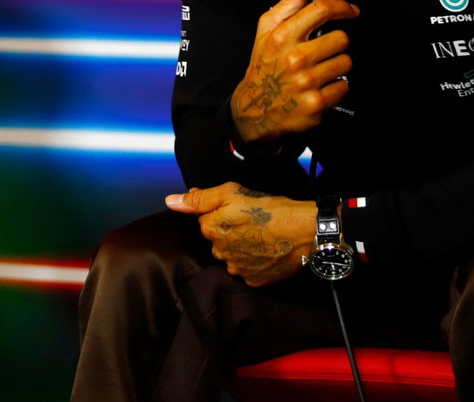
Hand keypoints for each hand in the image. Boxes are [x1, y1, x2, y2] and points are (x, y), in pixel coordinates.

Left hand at [166, 182, 314, 286]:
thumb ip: (199, 198)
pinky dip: (253, 262)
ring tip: (260, 237)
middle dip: (229, 232)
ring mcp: (237, 269)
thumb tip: (170, 201)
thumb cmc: (269, 209)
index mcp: (211, 229)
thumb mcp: (232, 192)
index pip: (205, 221)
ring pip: (231, 256)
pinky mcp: (254, 281)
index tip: (238, 210)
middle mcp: (220, 252)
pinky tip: (265, 252)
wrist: (303, 231)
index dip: (220, 213)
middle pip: (217, 240)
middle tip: (251, 222)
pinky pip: (247, 271)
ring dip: (240, 248)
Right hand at [229, 0, 357, 142]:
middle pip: (341, 39)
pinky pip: (344, 87)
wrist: (255, 107)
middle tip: (323, 51)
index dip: (342, 7)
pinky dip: (336, 88)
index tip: (350, 11)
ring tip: (320, 70)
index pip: (321, 10)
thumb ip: (290, 0)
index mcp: (282, 36)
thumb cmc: (264, 65)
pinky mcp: (315, 104)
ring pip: (346, 63)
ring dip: (337, 66)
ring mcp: (305, 82)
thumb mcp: (268, 29)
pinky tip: (320, 87)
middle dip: (336, 44)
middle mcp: (294, 58)